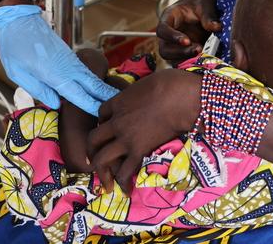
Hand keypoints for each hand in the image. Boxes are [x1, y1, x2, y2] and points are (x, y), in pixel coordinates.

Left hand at [0, 4, 118, 114]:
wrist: (17, 18)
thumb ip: (37, 88)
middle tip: (121, 105)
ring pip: (89, 76)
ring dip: (101, 87)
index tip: (104, 113)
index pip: (77, 94)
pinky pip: (82, 70)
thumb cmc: (13, 44)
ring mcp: (68, 58)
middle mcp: (65, 66)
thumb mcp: (17, 72)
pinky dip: (93, 79)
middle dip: (105, 95)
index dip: (91, 104)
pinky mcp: (66, 53)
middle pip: (91, 83)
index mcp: (53, 73)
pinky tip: (96, 86)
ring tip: (113, 99)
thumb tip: (55, 102)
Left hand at [88, 67, 200, 193]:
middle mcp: (116, 122)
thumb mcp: (144, 84)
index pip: (100, 114)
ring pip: (102, 158)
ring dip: (101, 172)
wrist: (181, 98)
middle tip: (93, 160)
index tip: (107, 128)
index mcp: (117, 102)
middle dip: (91, 151)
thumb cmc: (168, 84)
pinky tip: (125, 190)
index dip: (102, 122)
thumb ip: (136, 95)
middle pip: (93, 139)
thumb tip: (143, 97)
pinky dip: (123, 182)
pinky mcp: (139, 151)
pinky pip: (125, 170)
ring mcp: (125, 138)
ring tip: (105, 184)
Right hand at [155, 0, 220, 62]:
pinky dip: (194, 64)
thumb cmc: (201, 2)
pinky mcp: (186, 53)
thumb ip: (209, 14)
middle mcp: (169, 33)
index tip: (187, 40)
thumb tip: (215, 27)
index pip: (162, 29)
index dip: (171, 36)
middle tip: (198, 49)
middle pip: (164, 49)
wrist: (207, 8)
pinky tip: (206, 60)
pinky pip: (185, 63)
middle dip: (179, 53)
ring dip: (187, 60)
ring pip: (173, 59)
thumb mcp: (206, 2)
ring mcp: (176, 45)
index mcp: (169, 17)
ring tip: (204, 55)